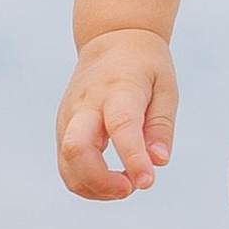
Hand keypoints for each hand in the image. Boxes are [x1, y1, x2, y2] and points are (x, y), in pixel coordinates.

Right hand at [57, 28, 175, 199]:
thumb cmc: (145, 66)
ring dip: (94, 188)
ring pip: (67, 164)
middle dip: (100, 181)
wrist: (111, 40)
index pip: (122, 127)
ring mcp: (69, 117)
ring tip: (125, 185)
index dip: (133, 158)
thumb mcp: (165, 88)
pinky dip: (87, 183)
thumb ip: (161, 126)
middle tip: (130, 187)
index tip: (147, 182)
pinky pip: (67, 166)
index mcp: (118, 90)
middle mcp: (87, 104)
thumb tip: (158, 162)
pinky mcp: (62, 129)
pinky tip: (111, 182)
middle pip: (76, 149)